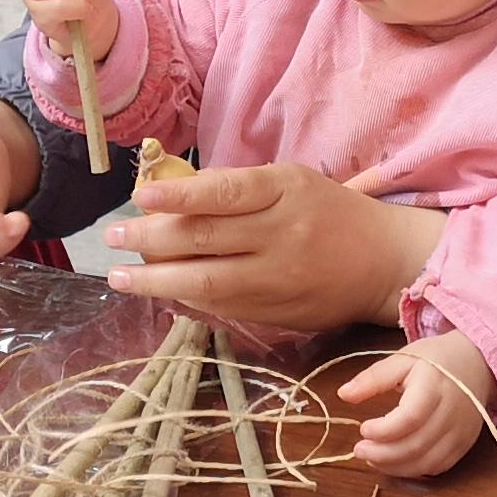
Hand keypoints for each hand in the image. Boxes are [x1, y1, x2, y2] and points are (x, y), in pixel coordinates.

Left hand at [104, 162, 445, 333]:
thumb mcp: (290, 182)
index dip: (177, 196)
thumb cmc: (330, 212)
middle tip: (113, 237)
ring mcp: (278, 279)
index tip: (138, 197)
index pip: (224, 192)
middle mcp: (281, 235)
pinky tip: (161, 292)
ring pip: (206, 281)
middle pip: (205, 238)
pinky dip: (186, 299)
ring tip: (121, 277)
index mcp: (285, 192)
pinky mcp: (276, 313)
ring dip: (156, 280)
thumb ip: (239, 190)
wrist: (383, 261)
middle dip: (150, 239)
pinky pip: (221, 306)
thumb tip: (169, 198)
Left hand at [338, 331, 496, 478]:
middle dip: (383, 454)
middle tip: (360, 450)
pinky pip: (438, 467)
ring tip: (373, 459)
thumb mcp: (402, 359)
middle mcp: (452, 413)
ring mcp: (461, 432)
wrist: (478, 364)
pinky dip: (413, 470)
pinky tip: (395, 462)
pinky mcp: (465, 445)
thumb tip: (343, 394)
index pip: (409, 418)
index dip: (383, 430)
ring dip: (395, 466)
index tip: (363, 429)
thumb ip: (373, 378)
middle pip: (416, 445)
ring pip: (427, 463)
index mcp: (434, 387)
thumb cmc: (436, 360)